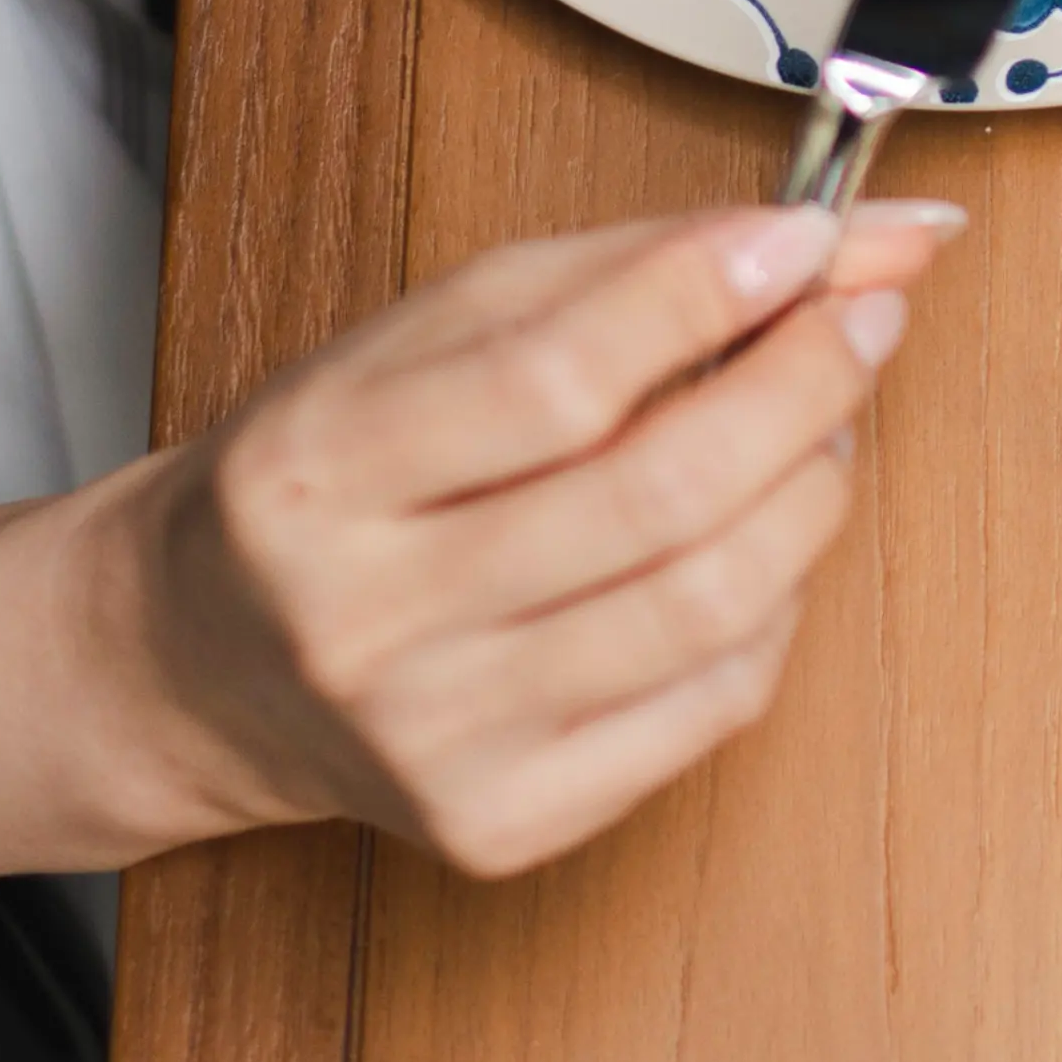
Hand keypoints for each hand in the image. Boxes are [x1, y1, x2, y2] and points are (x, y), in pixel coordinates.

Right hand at [115, 193, 959, 881]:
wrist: (199, 665)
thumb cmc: (332, 474)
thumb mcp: (429, 329)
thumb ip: (628, 271)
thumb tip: (834, 235)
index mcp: (319, 469)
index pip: (555, 377)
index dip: (708, 295)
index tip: (811, 234)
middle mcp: (367, 620)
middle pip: (657, 494)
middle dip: (802, 381)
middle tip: (863, 313)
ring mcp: (436, 741)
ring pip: (707, 604)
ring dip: (811, 486)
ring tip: (821, 419)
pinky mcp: (500, 828)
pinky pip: (710, 706)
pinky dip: (775, 603)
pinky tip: (760, 541)